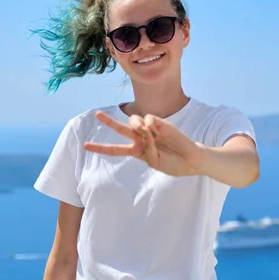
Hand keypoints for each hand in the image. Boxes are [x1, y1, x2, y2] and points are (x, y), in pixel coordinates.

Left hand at [83, 110, 205, 176]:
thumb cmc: (174, 164)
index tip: (85, 146)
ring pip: (134, 121)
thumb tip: (144, 130)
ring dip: (135, 125)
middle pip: (121, 130)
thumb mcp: (156, 163)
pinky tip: (156, 130)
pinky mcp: (161, 124)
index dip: (101, 148)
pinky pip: (148, 119)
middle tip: (97, 115)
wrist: (192, 160)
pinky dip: (149, 125)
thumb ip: (147, 149)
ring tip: (145, 132)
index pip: (116, 150)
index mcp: (138, 152)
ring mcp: (151, 130)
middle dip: (109, 122)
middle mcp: (142, 139)